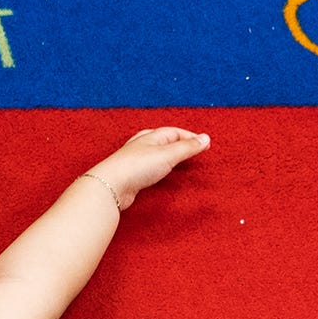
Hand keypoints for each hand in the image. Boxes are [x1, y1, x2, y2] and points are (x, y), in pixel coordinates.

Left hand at [82, 125, 209, 209]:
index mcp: (150, 137)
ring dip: (169, 155)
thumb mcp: (168, 155)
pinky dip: (159, 168)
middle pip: (163, 140)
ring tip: (179, 160)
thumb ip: (187, 148)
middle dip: (179, 143)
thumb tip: (206, 138)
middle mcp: (142, 146)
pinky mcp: (132, 176)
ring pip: (155, 154)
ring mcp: (136, 161)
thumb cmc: (137, 167)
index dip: (190, 137)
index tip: (205, 143)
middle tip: (193, 149)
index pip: (174, 132)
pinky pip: (149, 168)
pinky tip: (161, 174)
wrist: (111, 186)